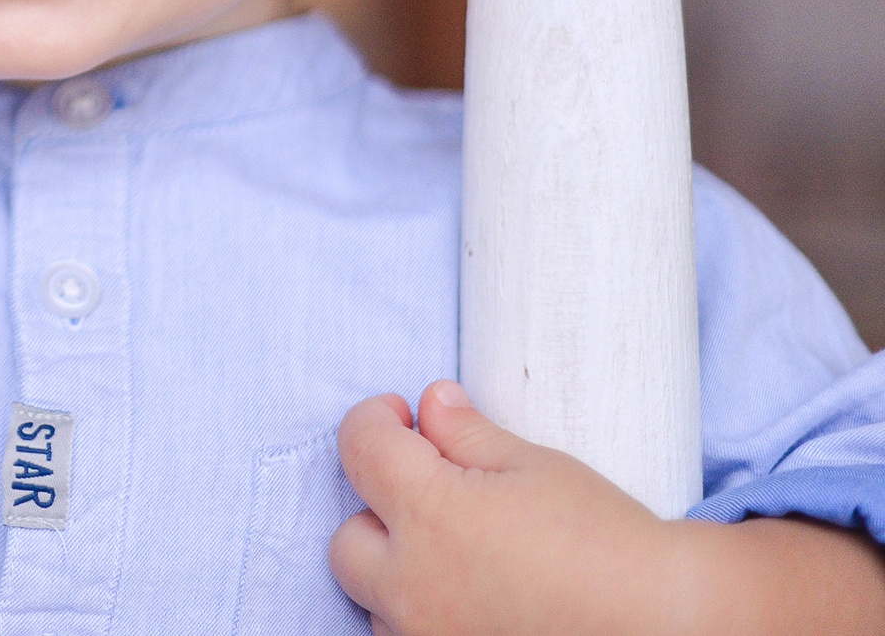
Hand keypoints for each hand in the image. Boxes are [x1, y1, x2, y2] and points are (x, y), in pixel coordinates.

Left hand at [330, 381, 686, 635]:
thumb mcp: (535, 467)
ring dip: (400, 574)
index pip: (359, 448)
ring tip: (462, 559)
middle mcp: (412, 586)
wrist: (669, 621)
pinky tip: (474, 602)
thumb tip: (429, 403)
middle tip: (434, 495)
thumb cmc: (607, 540)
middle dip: (379, 510)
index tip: (401, 413)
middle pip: (348, 540)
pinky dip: (425, 619)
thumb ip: (464, 433)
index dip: (374, 419)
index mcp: (428, 516)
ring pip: (376, 602)